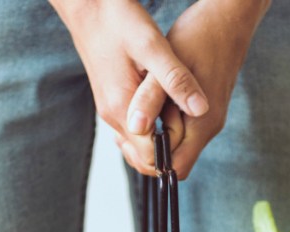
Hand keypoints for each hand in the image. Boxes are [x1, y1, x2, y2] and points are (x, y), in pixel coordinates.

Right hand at [50, 0, 209, 174]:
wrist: (88, 7)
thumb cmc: (119, 21)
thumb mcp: (154, 47)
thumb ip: (176, 80)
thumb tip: (201, 110)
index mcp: (122, 109)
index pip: (150, 157)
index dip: (174, 153)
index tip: (193, 135)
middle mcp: (112, 116)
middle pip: (142, 158)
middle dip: (168, 152)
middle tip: (191, 129)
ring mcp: (110, 110)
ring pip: (137, 145)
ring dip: (160, 141)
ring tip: (181, 119)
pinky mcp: (112, 101)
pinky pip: (132, 129)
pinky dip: (151, 129)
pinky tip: (166, 110)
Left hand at [124, 0, 270, 178]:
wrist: (227, 19)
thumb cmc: (199, 37)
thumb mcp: (167, 65)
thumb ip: (150, 99)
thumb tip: (135, 128)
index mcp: (202, 125)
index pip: (174, 169)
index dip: (150, 160)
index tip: (131, 136)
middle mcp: (207, 128)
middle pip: (174, 162)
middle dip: (148, 149)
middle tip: (130, 122)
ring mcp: (207, 121)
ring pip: (175, 146)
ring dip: (154, 134)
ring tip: (138, 109)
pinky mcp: (203, 111)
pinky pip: (178, 130)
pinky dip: (161, 122)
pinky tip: (149, 102)